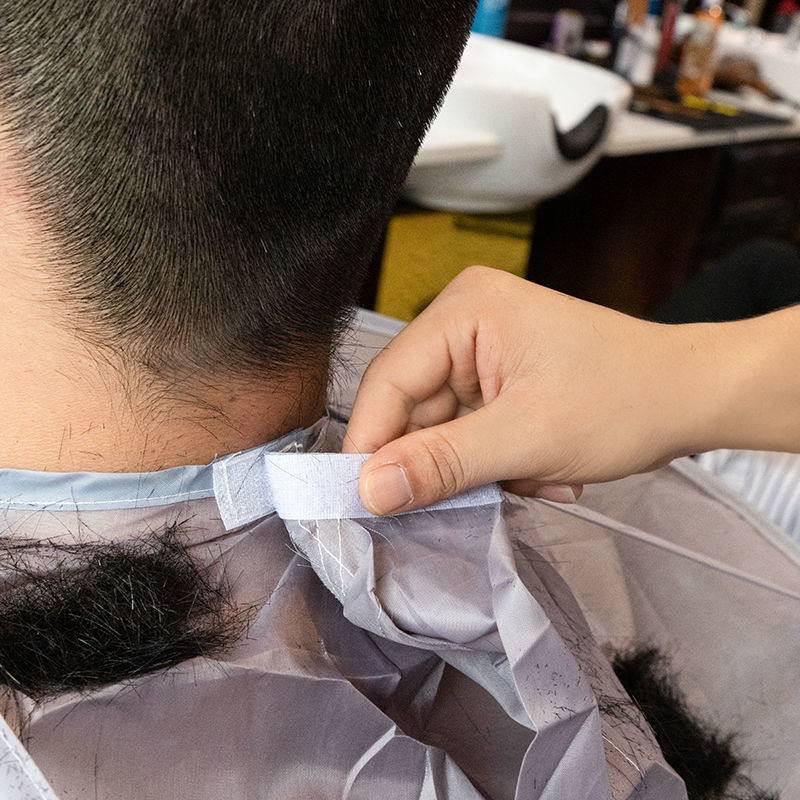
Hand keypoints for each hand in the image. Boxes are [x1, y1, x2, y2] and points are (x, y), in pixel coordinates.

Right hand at [344, 267, 723, 513]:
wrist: (692, 397)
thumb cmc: (625, 400)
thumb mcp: (528, 439)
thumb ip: (442, 464)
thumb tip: (369, 490)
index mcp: (465, 310)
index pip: (389, 381)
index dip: (371, 444)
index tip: (364, 502)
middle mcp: (464, 323)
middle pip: (413, 409)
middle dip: (445, 462)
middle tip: (479, 493)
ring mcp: (481, 353)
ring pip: (441, 431)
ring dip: (480, 468)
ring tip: (534, 474)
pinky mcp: (498, 380)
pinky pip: (468, 434)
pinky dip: (497, 463)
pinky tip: (543, 468)